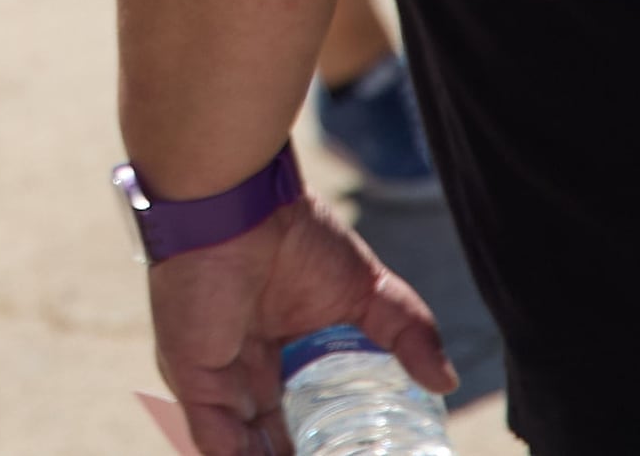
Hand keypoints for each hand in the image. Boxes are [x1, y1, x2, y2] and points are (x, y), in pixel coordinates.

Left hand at [147, 197, 448, 455]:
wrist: (240, 208)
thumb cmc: (297, 235)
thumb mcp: (367, 291)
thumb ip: (407, 334)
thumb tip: (446, 382)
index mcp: (281, 354)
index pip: (300, 419)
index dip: (323, 445)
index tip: (359, 454)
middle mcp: (246, 372)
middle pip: (272, 440)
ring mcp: (218, 378)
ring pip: (243, 449)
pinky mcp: (193, 377)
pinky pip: (213, 439)